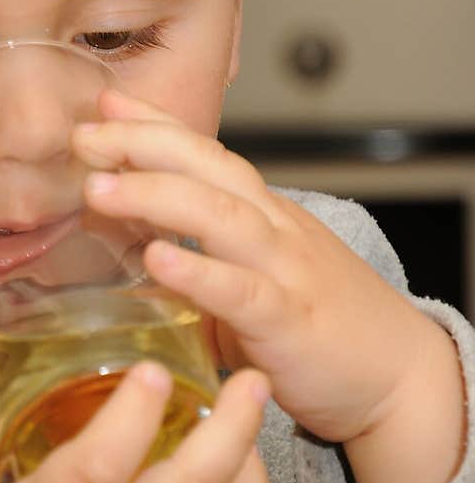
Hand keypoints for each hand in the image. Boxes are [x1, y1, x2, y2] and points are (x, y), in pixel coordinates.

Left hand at [74, 88, 437, 447]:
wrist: (398, 376)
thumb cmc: (320, 331)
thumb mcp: (250, 284)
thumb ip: (192, 264)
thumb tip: (126, 245)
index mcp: (264, 216)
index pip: (205, 153)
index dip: (155, 126)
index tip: (103, 106)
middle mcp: (274, 229)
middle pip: (207, 166)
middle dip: (142, 144)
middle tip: (83, 135)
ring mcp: (284, 271)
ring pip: (219, 214)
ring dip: (155, 194)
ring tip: (100, 188)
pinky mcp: (290, 320)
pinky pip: (240, 289)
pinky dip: (196, 272)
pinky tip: (157, 259)